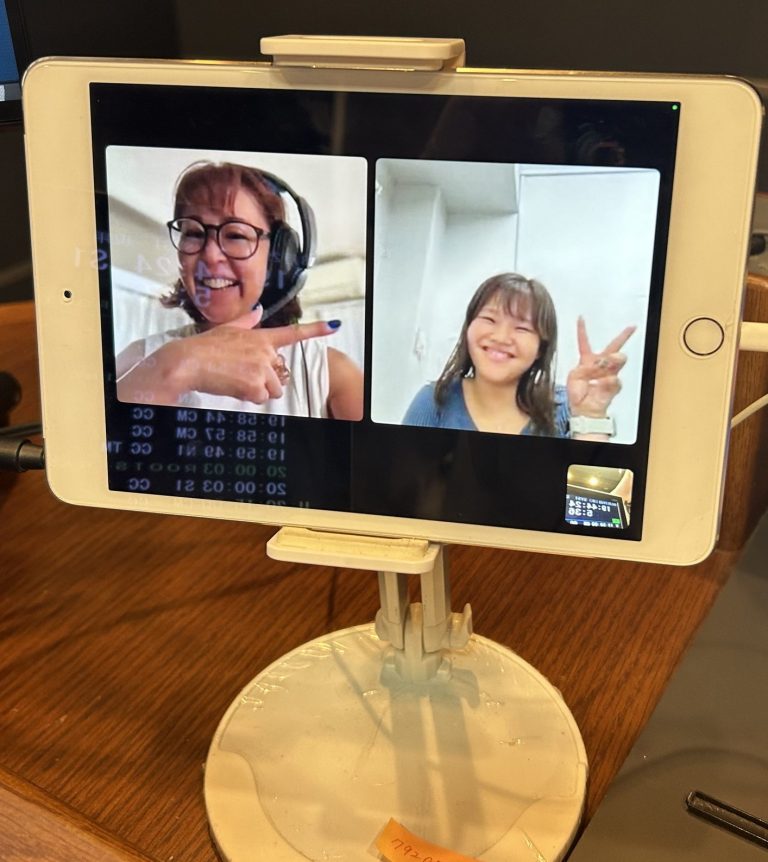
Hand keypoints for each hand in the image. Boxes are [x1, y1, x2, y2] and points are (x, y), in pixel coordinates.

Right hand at [118, 306, 339, 405]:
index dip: (315, 330)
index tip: (333, 326)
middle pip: (278, 375)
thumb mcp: (227, 328)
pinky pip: (259, 398)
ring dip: (257, 390)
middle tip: (240, 374)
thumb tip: (257, 311)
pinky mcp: (256, 385)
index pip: (293, 333)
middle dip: (264, 380)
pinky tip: (233, 387)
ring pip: (272, 389)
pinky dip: (247, 397)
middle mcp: (266, 352)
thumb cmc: (204, 346)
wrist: (188, 361)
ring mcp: (262, 368)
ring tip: (236, 380)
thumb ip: (246, 322)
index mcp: (261, 337)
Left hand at [566, 317, 634, 417]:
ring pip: (618, 360)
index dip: (582, 330)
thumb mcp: (574, 376)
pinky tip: (601, 383)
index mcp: (587, 361)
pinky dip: (608, 381)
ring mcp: (608, 374)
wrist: (583, 409)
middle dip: (623, 336)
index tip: (581, 318)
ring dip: (614, 360)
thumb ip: (584, 366)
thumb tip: (600, 363)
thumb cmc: (577, 394)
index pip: (584, 342)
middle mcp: (600, 365)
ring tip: (606, 364)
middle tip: (631, 328)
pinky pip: (615, 379)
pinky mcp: (613, 385)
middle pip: (614, 347)